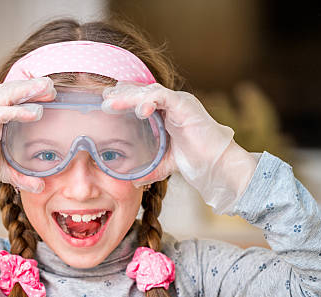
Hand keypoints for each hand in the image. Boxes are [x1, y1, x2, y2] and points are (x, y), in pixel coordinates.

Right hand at [0, 78, 55, 266]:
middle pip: (10, 89)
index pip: (12, 95)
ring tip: (46, 89)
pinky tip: (34, 112)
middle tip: (51, 85)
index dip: (29, 90)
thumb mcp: (6, 171)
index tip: (50, 91)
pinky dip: (18, 110)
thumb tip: (42, 186)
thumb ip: (24, 176)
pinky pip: (0, 113)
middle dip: (31, 85)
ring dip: (27, 89)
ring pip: (6, 94)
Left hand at [102, 83, 256, 212]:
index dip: (124, 100)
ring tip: (112, 104)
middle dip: (122, 94)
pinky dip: (149, 100)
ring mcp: (179, 102)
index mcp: (167, 113)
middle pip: (142, 91)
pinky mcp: (185, 105)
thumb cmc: (196, 161)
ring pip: (149, 91)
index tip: (105, 105)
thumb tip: (134, 182)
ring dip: (129, 97)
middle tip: (103, 100)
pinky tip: (139, 110)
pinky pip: (163, 96)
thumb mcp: (165, 164)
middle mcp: (173, 103)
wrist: (216, 165)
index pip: (142, 99)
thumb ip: (150, 169)